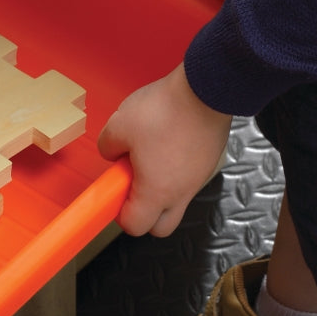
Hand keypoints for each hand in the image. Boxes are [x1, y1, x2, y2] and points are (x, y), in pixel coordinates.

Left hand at [98, 63, 231, 236]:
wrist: (206, 89)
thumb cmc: (165, 110)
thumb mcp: (118, 126)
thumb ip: (108, 146)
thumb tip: (111, 153)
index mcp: (157, 192)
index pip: (136, 226)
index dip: (120, 214)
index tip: (114, 195)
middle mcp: (181, 192)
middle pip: (161, 226)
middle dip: (143, 213)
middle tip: (130, 184)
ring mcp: (199, 178)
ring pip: (176, 201)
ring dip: (159, 190)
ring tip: (147, 158)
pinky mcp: (208, 161)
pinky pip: (188, 179)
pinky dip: (174, 171)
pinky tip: (165, 144)